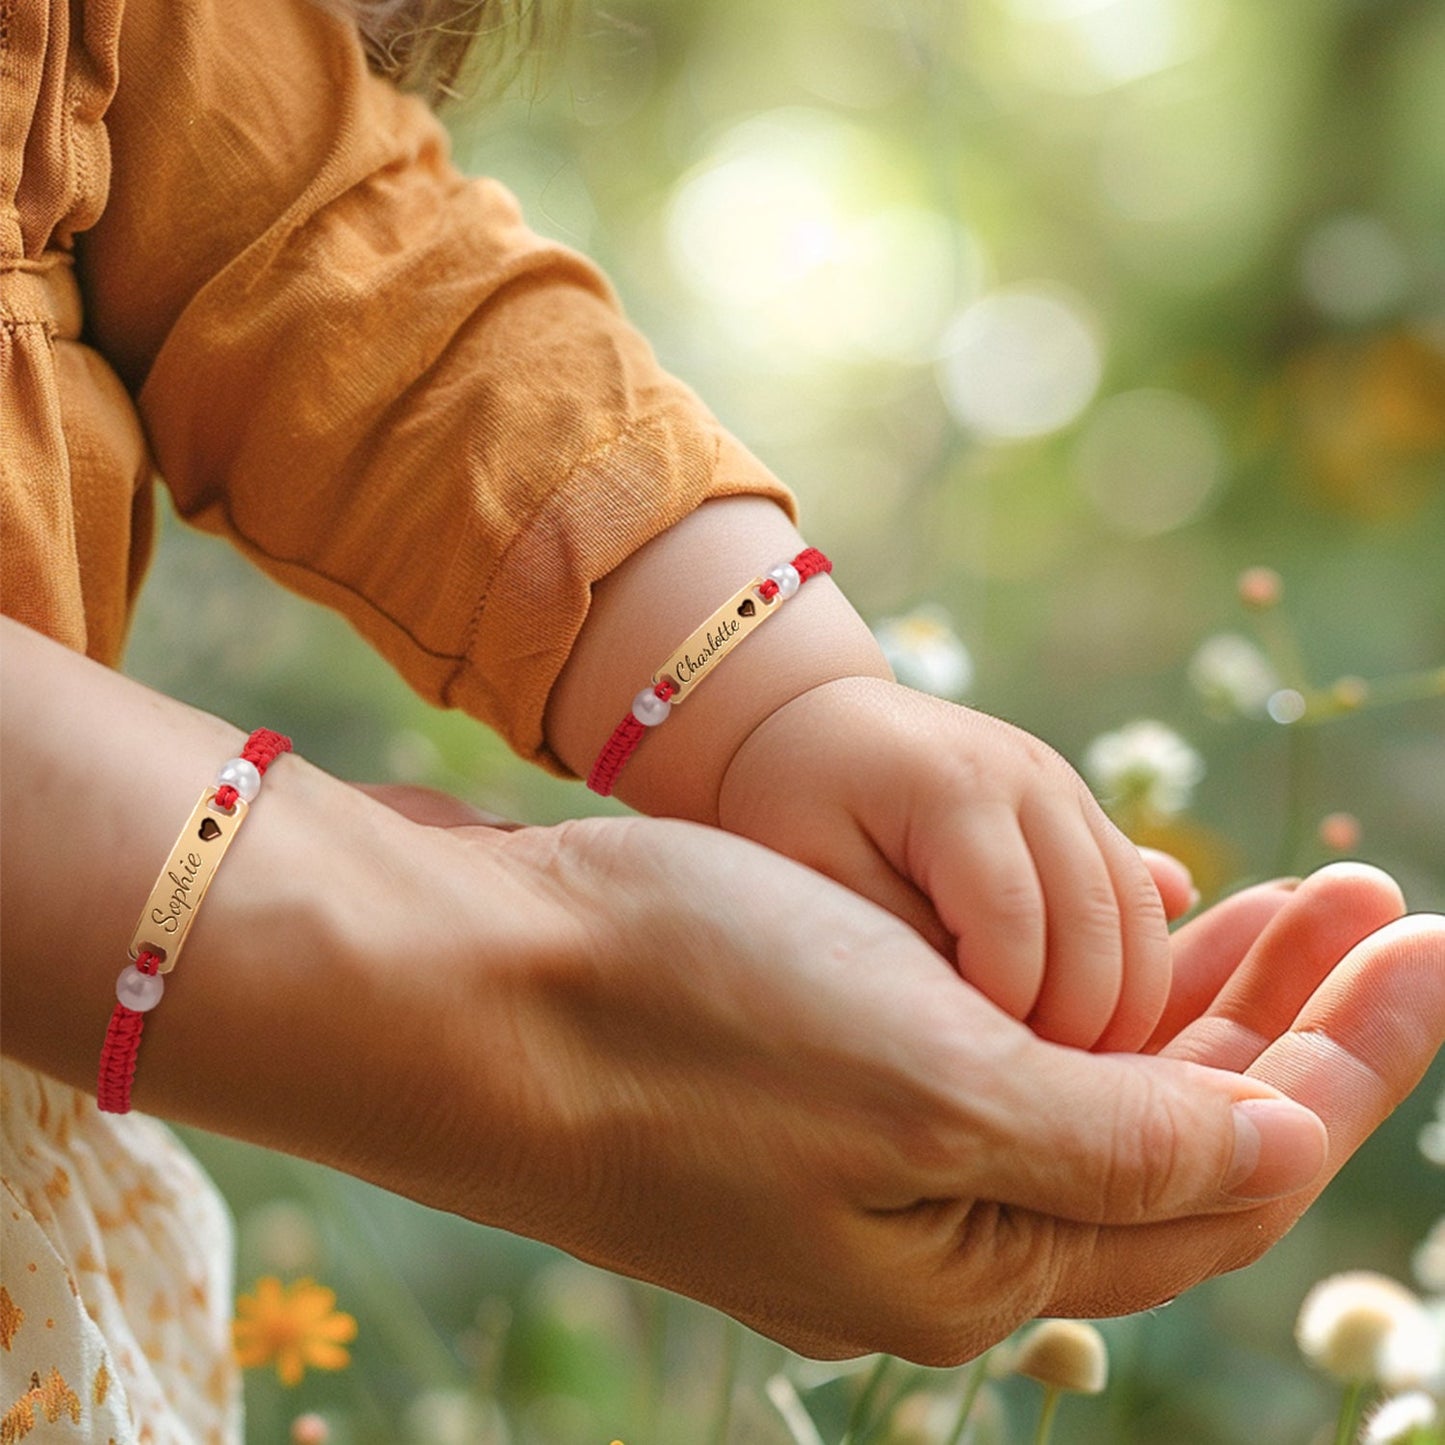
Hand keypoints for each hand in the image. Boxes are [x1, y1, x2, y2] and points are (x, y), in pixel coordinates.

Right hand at [363, 817, 1440, 1362]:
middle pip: (1170, 1126)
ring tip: (1294, 895)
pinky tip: (1138, 918)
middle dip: (1292, 1015)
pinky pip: (1010, 1037)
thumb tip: (1282, 1149)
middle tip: (1377, 899)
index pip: (1224, 1173)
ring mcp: (881, 1143)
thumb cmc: (690, 1026)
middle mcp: (941, 1220)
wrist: (485, 982)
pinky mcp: (833, 1066)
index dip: (1344, 1064)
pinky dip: (1092, 980)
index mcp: (979, 1258)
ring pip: (1092, 1078)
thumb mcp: (927, 1087)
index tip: (1424, 944)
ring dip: (1200, 989)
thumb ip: (1117, 1139)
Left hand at [716, 675, 1188, 1051]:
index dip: (1004, 1014)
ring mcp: (1066, 786)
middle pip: (1097, 926)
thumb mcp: (811, 874)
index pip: (1014, 927)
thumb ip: (891, 939)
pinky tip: (1079, 1030)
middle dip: (1076, 1026)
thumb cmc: (791, 805)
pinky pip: (1139, 897)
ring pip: (1139, 916)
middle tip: (1026, 1095)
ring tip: (1055, 1073)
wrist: (812, 721)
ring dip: (1119, 1007)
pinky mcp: (1081, 806)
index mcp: (954, 789)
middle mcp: (1030, 776)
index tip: (970, 1077)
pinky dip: (1129, 971)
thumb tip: (982, 1019)